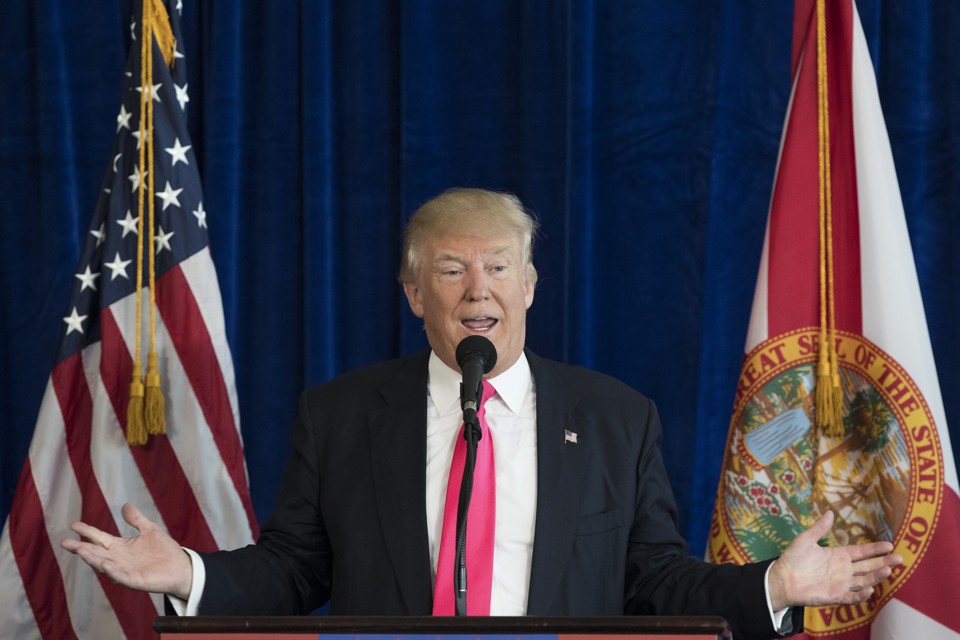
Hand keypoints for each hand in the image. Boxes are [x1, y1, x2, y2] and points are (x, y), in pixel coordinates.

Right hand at [60, 503, 193, 599]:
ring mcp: (125, 570)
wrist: (181, 567)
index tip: (73, 525)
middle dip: (81, 548)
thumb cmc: (164, 550)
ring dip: (93, 558)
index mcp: (121, 547)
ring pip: (104, 565)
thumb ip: (136, 520)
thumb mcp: (150, 530)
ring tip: (81, 550)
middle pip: (97, 552)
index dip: (88, 532)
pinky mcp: (135, 580)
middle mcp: (119, 559)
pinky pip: (121, 577)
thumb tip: (125, 505)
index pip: (100, 538)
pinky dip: (113, 572)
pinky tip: (106, 565)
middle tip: (66, 542)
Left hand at [767, 510, 902, 610]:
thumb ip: (819, 528)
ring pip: (864, 581)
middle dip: (884, 562)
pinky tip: (870, 589)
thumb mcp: (805, 540)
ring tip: (889, 569)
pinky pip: (852, 597)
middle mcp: (843, 570)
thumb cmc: (792, 559)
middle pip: (868, 566)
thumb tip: (830, 512)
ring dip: (876, 576)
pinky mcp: (835, 596)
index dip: (875, 549)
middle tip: (900, 558)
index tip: (890, 545)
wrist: (781, 578)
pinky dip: (861, 594)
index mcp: (839, 556)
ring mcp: (841, 584)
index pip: (862, 552)